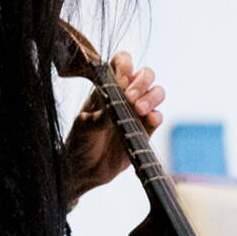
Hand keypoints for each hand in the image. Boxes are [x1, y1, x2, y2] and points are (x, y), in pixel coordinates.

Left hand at [64, 52, 164, 201]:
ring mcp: (136, 113)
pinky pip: (158, 118)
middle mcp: (124, 97)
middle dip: (142, 82)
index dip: (126, 64)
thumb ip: (100, 114)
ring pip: (156, 93)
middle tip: (130, 97)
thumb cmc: (78, 143)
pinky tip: (150, 120)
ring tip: (139, 110)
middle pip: (145, 75)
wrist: (83, 171)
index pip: (121, 64)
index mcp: (106, 88)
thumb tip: (116, 104)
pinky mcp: (144, 131)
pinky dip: (157, 116)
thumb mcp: (83, 126)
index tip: (121, 77)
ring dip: (152, 97)